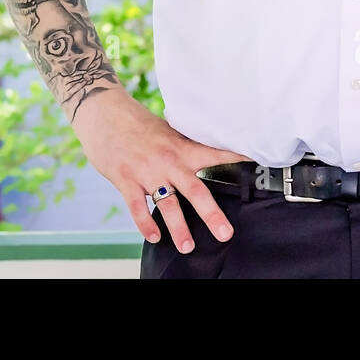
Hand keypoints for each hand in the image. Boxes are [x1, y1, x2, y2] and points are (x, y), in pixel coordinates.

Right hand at [71, 89, 251, 253]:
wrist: (104, 113)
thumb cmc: (135, 123)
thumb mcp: (165, 131)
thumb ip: (183, 146)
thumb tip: (203, 152)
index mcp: (180, 147)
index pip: (213, 153)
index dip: (235, 157)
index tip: (255, 161)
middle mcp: (167, 161)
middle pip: (194, 190)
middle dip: (210, 214)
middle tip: (225, 233)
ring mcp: (146, 172)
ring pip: (167, 204)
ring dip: (178, 228)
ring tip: (188, 246)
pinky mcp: (125, 179)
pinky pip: (137, 207)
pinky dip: (145, 223)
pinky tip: (154, 237)